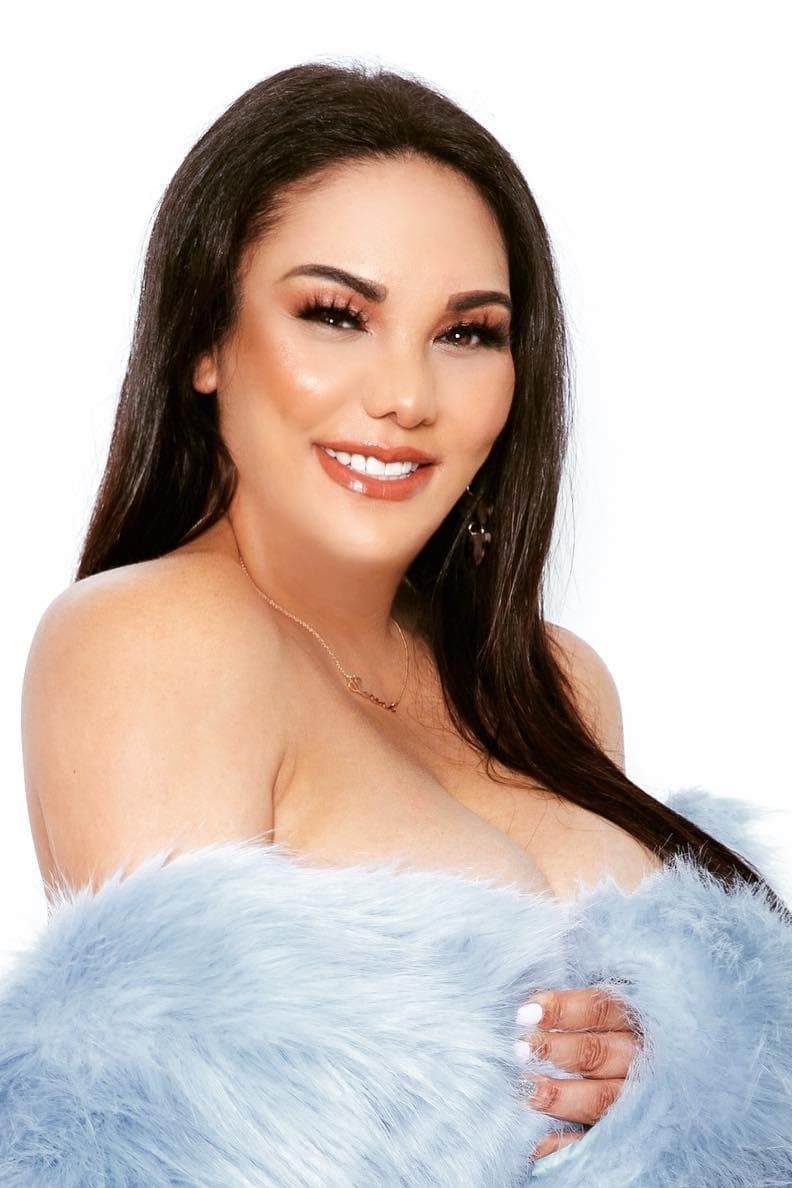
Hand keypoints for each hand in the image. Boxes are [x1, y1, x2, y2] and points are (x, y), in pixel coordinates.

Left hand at [514, 986, 640, 1161]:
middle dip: (558, 1051)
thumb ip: (582, 1013)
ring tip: (530, 1094)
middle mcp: (641, 1060)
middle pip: (599, 1053)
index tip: (525, 1013)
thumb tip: (529, 1012)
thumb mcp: (614, 1017)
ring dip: (563, 1098)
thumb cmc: (618, 1037)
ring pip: (602, 1099)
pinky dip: (569, 1144)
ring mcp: (639, 1100)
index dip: (563, 1009)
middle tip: (520, 1049)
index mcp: (636, 1021)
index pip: (601, 1010)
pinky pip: (600, 1142)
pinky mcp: (631, 1135)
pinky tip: (539, 1144)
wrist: (676, 1089)